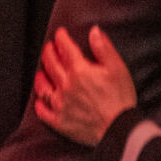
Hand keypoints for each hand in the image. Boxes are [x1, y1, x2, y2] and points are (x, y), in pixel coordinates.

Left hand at [33, 26, 136, 145]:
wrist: (119, 128)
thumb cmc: (121, 98)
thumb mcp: (117, 68)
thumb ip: (103, 48)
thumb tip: (93, 31)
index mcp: (79, 70)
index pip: (65, 48)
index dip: (61, 38)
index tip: (60, 34)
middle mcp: (65, 85)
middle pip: (51, 64)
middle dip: (48, 52)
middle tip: (49, 47)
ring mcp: (60, 104)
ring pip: (43, 86)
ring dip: (40, 76)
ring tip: (41, 72)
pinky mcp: (60, 121)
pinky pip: (43, 112)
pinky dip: (40, 105)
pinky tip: (40, 101)